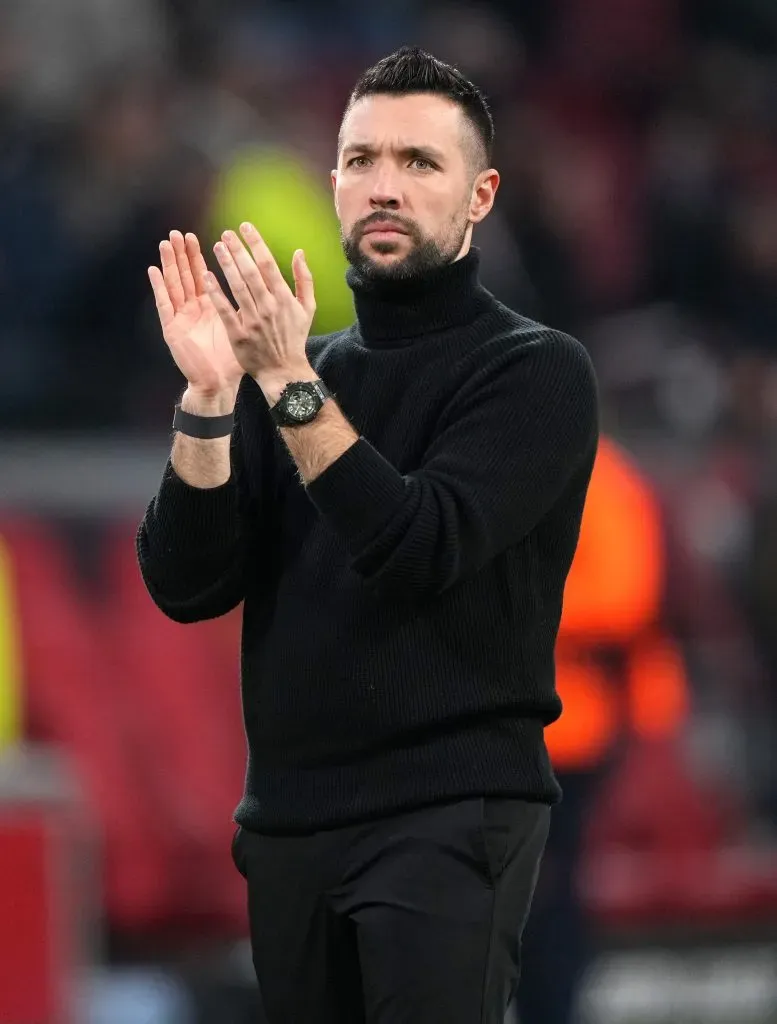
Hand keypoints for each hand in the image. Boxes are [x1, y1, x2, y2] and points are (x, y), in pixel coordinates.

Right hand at [148, 231, 243, 402]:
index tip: (199, 237)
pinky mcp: (172, 329)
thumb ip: (245, 307)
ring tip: (166, 243)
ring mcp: (181, 318)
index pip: (204, 276)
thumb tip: (260, 288)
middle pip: (186, 276)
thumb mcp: (241, 328)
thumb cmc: (231, 360)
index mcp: (210, 307)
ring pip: (174, 285)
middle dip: (183, 255)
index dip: (200, 257)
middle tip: (179, 233)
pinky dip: (159, 287)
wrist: (218, 384)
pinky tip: (154, 270)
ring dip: (169, 264)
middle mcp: (194, 310)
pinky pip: (164, 304)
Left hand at [205, 223, 316, 389]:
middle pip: (251, 272)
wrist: (284, 371)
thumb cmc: (294, 338)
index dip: (256, 243)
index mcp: (284, 298)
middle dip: (238, 250)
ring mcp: (253, 321)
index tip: (245, 227)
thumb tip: (299, 252)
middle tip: (226, 233)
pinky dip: (216, 292)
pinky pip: (225, 310)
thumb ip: (304, 279)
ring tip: (217, 247)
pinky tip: (206, 276)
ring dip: (226, 265)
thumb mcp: (307, 308)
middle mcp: (268, 307)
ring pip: (237, 287)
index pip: (268, 264)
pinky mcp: (239, 335)